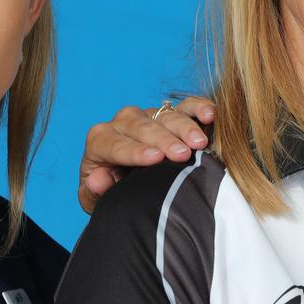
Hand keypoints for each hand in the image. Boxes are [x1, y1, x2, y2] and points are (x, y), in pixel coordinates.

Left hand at [77, 96, 215, 213]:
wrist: (122, 180)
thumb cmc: (110, 189)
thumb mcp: (96, 197)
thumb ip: (94, 190)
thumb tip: (99, 179)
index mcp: (100, 140)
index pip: (116, 145)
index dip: (135, 151)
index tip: (155, 159)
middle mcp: (123, 122)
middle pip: (143, 128)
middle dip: (164, 140)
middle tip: (183, 154)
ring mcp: (148, 115)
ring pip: (166, 116)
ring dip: (184, 128)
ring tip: (199, 143)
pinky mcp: (170, 113)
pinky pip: (185, 106)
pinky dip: (198, 108)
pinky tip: (210, 115)